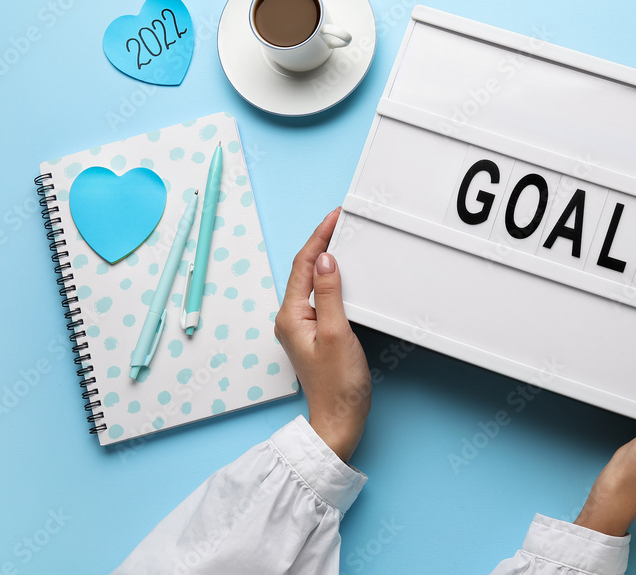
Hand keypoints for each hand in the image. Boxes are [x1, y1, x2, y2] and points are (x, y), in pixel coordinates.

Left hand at [273, 208, 370, 463]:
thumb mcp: (337, 333)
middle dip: (323, 242)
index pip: (303, 264)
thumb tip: (326, 260)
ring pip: (313, 281)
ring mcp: (301, 326)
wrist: (339, 420)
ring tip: (344, 238)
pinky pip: (321, 296)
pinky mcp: (314, 333)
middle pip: (305, 269)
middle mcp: (291, 318)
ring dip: (327, 258)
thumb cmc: (338, 385)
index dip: (319, 236)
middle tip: (342, 220)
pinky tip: (345, 273)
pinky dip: (332, 279)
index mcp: (291, 315)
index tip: (335, 216)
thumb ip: (330, 294)